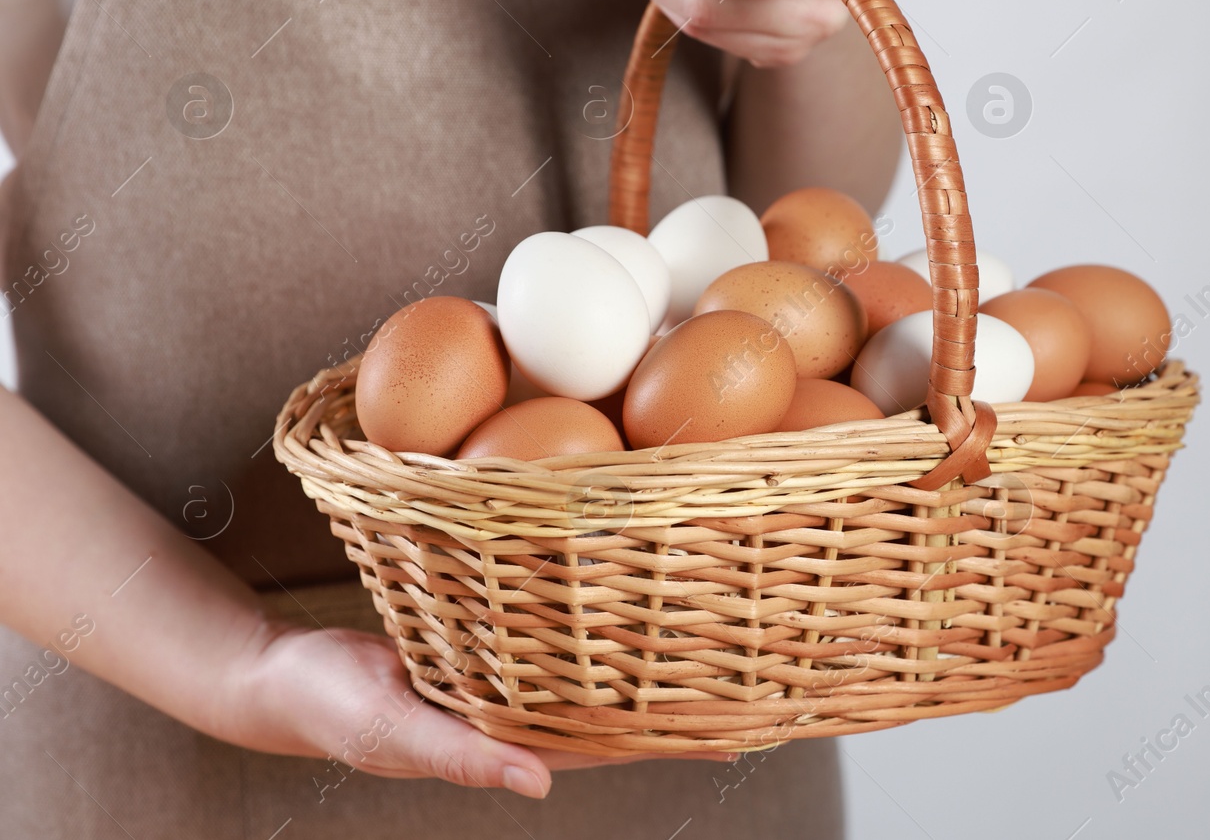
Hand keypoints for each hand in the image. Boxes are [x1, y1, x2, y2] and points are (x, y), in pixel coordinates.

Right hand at [219, 619, 732, 798]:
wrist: (280, 675)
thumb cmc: (330, 708)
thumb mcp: (390, 734)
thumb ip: (460, 756)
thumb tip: (539, 786)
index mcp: (502, 745)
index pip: (603, 748)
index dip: (663, 738)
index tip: (731, 724)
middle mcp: (513, 715)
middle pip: (609, 709)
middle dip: (670, 696)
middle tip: (744, 670)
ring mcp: (500, 681)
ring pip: (584, 672)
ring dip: (635, 660)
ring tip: (700, 636)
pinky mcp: (480, 645)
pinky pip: (547, 640)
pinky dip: (585, 630)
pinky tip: (616, 608)